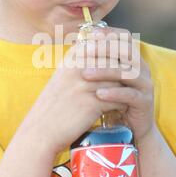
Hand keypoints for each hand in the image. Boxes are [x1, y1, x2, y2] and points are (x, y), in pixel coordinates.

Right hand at [18, 40, 127, 154]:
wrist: (41, 130)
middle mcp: (79, 67)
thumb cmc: (53, 105)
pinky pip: (117, 98)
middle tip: (134, 78)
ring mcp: (85, 84)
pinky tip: (124, 107)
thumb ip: (81, 63)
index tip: (127, 61)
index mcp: (72, 58)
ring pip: (118, 79)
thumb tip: (104, 55)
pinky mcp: (92, 103)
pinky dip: (122, 102)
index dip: (118, 53)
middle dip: (125, 68)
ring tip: (131, 92)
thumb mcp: (63, 77)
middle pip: (113, 60)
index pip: (104, 45)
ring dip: (126, 86)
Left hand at [81, 27, 154, 142]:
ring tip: (85, 74)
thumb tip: (77, 43)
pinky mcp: (145, 102)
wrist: (130, 128)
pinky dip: (114, 94)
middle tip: (83, 51)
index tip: (89, 35)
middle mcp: (142, 68)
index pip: (124, 38)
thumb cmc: (113, 100)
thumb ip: (97, 62)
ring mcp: (145, 85)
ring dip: (105, 71)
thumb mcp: (105, 79)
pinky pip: (130, 95)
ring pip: (127, 72)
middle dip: (104, 49)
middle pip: (126, 51)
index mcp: (133, 59)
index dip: (108, 33)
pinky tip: (98, 94)